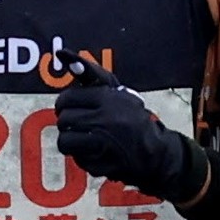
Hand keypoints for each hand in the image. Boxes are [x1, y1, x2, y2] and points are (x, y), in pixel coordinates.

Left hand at [52, 51, 200, 202]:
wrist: (156, 152)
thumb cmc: (133, 118)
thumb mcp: (116, 92)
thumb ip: (89, 73)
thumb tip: (63, 54)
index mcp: (108, 99)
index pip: (68, 98)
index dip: (64, 104)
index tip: (68, 107)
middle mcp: (105, 120)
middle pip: (64, 120)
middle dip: (67, 123)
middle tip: (77, 124)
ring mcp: (103, 144)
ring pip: (65, 141)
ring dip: (70, 141)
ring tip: (81, 139)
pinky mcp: (102, 164)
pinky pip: (77, 159)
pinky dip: (83, 157)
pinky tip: (95, 152)